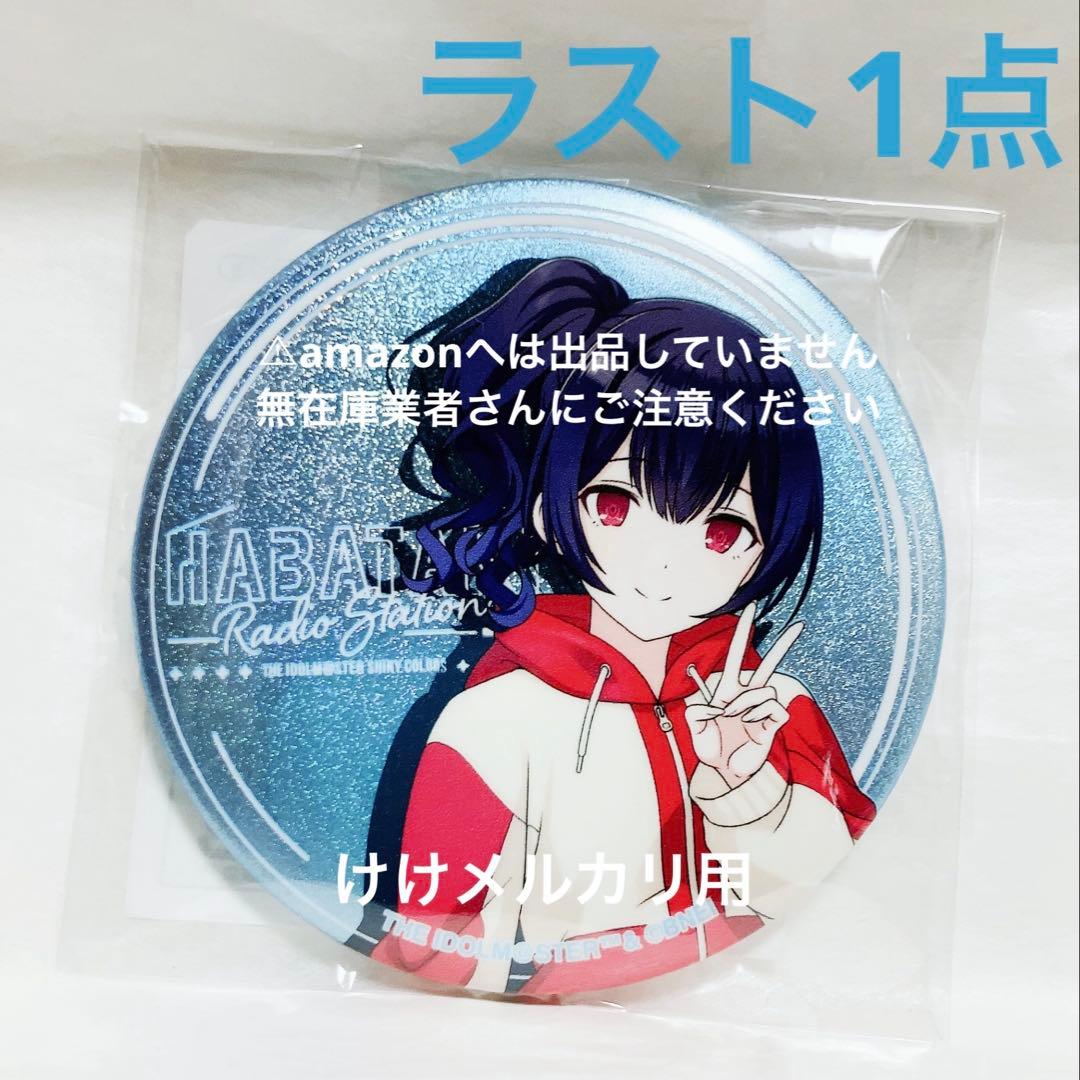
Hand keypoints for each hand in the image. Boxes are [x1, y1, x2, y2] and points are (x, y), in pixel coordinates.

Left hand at [684, 603, 803, 787]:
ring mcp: (762, 708)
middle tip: (800, 625)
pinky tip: (751, 725)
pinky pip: (773, 708)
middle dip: (784, 645)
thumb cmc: (711, 748)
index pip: (737, 655)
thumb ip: (695, 713)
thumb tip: (711, 706)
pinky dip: (759, 715)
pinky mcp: (774, 723)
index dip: (743, 632)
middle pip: (770, 663)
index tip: (750, 608)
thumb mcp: (695, 728)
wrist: (726, 772)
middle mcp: (748, 694)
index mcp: (728, 689)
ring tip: (736, 718)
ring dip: (748, 701)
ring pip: (765, 688)